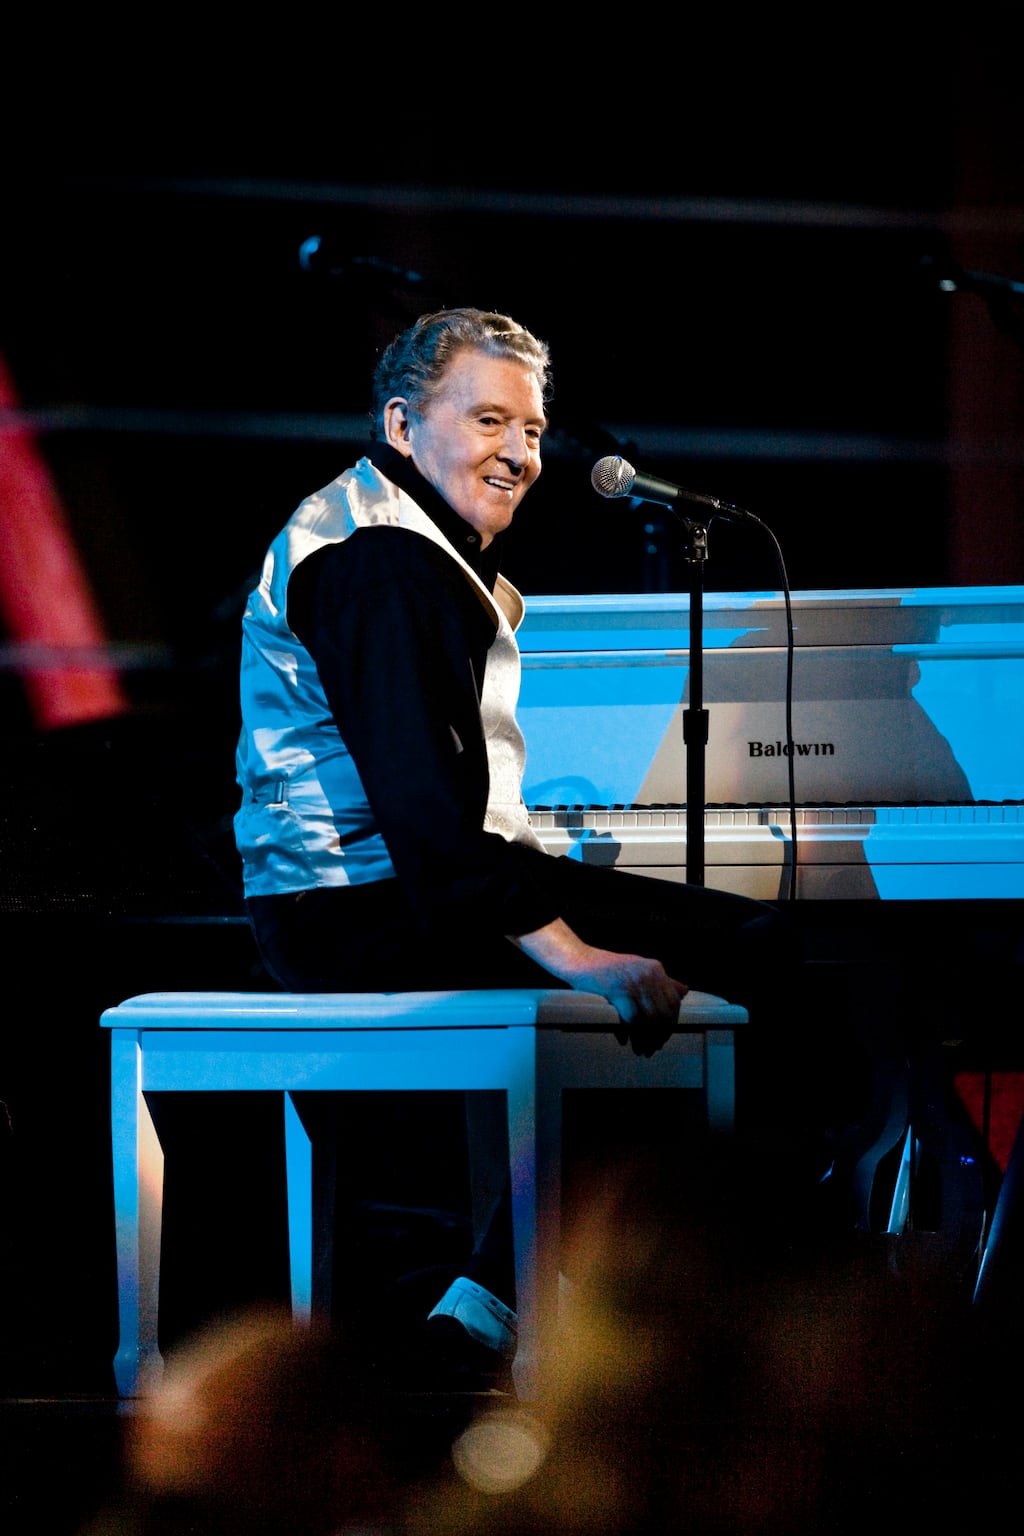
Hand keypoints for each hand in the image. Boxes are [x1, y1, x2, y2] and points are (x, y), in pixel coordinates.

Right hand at [508, 919, 688, 1055]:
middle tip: (654, 1048)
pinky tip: (629, 1042)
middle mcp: (648, 973)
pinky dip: (633, 1035)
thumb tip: (685, 991)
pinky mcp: (618, 991)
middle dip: (660, 1034)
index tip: (664, 1036)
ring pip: (650, 1019)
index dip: (671, 1023)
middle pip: (664, 1012)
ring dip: (647, 1039)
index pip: (674, 1001)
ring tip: (643, 1050)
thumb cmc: (605, 967)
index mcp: (655, 968)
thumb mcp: (637, 968)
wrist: (578, 959)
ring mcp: (633, 981)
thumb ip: (662, 980)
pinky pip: (633, 1020)